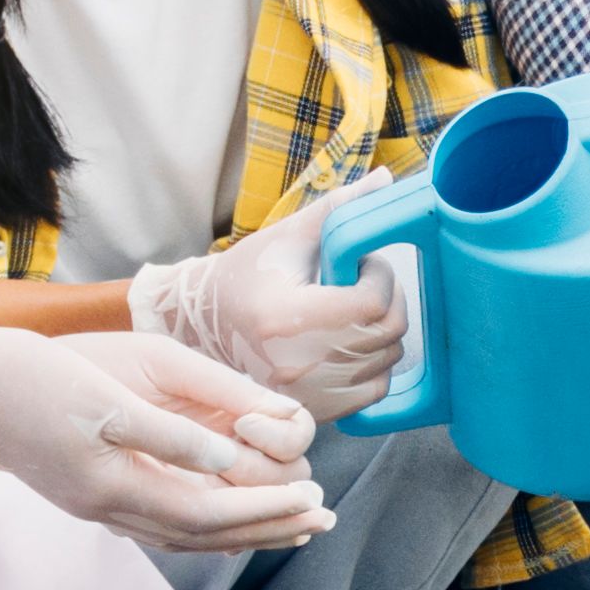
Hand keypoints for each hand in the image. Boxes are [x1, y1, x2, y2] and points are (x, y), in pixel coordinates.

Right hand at [0, 324, 327, 551]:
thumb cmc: (33, 376)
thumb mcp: (107, 397)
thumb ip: (168, 434)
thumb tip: (225, 461)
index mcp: (117, 486)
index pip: (212, 512)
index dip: (267, 508)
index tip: (315, 499)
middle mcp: (108, 508)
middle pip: (204, 533)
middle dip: (266, 528)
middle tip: (322, 523)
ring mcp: (93, 504)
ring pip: (181, 533)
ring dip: (239, 531)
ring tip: (285, 526)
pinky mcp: (84, 490)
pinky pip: (156, 521)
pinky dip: (199, 524)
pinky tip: (217, 516)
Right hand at [128, 180, 411, 418]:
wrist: (202, 326)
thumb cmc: (245, 276)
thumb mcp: (286, 237)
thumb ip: (337, 210)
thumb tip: (386, 180)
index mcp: (288, 315)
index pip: (372, 302)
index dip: (381, 277)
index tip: (363, 264)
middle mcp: (296, 361)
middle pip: (386, 334)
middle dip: (387, 300)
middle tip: (362, 283)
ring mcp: (304, 392)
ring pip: (386, 362)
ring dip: (382, 331)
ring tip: (351, 310)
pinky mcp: (310, 410)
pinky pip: (374, 391)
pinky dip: (374, 365)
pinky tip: (350, 342)